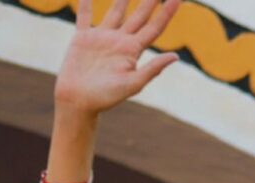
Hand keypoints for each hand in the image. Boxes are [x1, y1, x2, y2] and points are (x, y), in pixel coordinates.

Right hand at [54, 0, 180, 116]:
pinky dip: (86, 3)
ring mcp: (102, 38)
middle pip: (139, 15)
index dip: (167, 12)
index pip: (155, 27)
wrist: (78, 101)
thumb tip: (175, 56)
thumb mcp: (133, 84)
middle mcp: (120, 41)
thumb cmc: (106, 97)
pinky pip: (85, 16)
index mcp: (133, 50)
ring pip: (116, 11)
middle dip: (150, 0)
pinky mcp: (83, 38)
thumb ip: (153, 69)